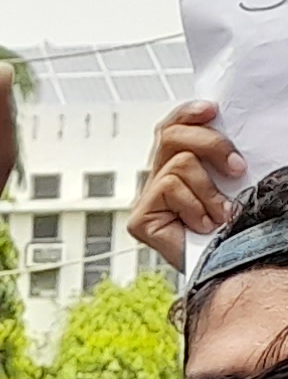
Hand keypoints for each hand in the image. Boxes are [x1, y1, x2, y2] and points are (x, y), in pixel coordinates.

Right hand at [129, 98, 244, 268]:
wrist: (224, 268)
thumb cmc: (232, 230)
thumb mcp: (232, 185)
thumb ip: (221, 161)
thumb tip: (227, 133)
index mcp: (177, 167)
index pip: (172, 128)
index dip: (187, 113)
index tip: (212, 110)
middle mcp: (157, 179)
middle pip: (171, 136)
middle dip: (211, 144)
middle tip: (238, 168)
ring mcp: (145, 199)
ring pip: (179, 164)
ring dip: (210, 190)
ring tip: (221, 214)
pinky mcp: (139, 219)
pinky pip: (169, 188)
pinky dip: (195, 205)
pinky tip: (203, 225)